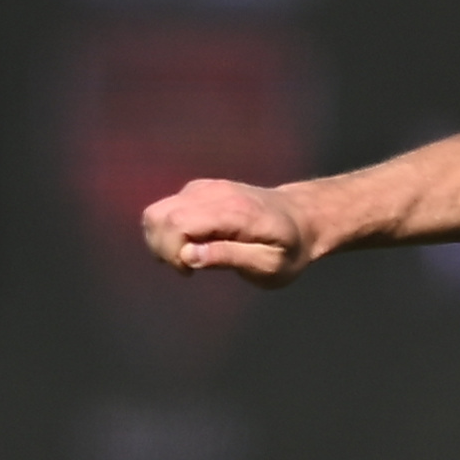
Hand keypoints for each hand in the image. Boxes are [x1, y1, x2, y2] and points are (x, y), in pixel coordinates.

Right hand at [141, 177, 316, 284]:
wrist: (303, 218)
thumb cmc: (289, 249)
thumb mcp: (270, 265)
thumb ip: (230, 257)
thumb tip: (188, 255)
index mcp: (233, 211)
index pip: (177, 223)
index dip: (171, 252)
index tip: (190, 272)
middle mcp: (214, 192)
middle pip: (158, 215)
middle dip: (161, 248)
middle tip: (187, 268)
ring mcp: (204, 187)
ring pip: (156, 211)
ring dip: (160, 241)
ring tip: (187, 258)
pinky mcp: (199, 189)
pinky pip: (166, 209)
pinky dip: (168, 232)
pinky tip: (191, 245)